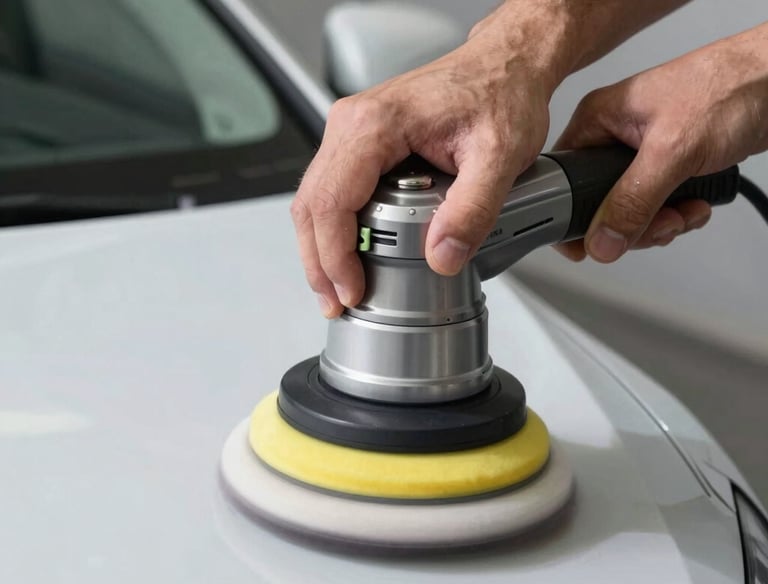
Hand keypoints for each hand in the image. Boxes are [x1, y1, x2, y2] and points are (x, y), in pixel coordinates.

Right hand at [291, 5, 566, 317]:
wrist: (504, 65)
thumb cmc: (499, 93)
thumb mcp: (500, 154)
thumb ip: (472, 208)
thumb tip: (441, 256)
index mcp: (375, 124)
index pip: (332, 202)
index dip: (335, 256)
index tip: (352, 291)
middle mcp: (352, 123)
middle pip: (311, 205)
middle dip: (319, 262)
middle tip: (336, 303)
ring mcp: (351, 132)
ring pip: (315, 200)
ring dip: (321, 249)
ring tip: (338, 289)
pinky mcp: (360, 143)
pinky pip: (332, 191)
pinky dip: (333, 230)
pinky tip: (347, 256)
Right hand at [554, 22, 767, 261]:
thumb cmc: (730, 87)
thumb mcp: (672, 151)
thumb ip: (632, 201)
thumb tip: (601, 240)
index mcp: (597, 120)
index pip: (563, 180)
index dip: (572, 216)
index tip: (586, 244)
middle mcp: (614, 136)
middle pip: (598, 204)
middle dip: (633, 223)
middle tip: (657, 223)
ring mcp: (641, 152)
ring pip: (630, 210)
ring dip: (661, 222)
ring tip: (684, 211)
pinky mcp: (668, 163)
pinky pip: (657, 204)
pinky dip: (679, 213)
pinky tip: (696, 203)